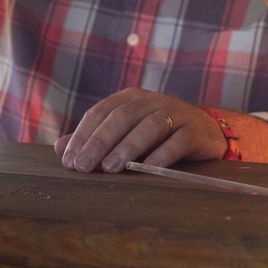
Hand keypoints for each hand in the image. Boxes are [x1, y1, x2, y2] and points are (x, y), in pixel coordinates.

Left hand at [54, 88, 225, 172]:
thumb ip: (95, 138)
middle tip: (83, 166)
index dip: (83, 134)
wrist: (208, 131)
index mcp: (131, 98)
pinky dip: (161, 154)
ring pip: (149, 126)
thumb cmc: (160, 135)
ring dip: (127, 147)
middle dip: (99, 142)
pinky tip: (147, 169)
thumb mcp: (126, 132)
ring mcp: (175, 113)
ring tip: (110, 168)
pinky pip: (177, 141)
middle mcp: (152, 101)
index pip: (101, 111)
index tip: (69, 159)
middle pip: (122, 117)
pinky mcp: (194, 130)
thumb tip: (59, 147)